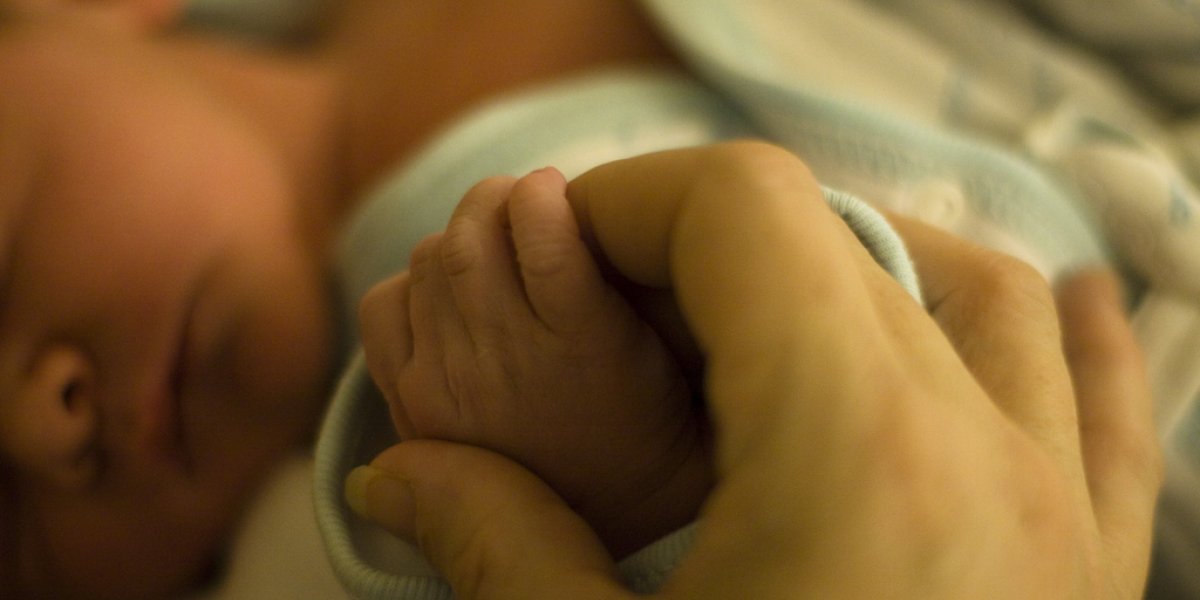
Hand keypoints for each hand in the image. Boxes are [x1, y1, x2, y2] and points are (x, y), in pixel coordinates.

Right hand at [347, 143, 1160, 598]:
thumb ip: (495, 547)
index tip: (556, 256)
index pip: (746, 211)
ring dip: (866, 265)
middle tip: (617, 316)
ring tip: (765, 313)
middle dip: (704, 246)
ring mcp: (1060, 514)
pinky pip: (1107, 405)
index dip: (627, 203)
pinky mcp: (1091, 575)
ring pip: (985, 295)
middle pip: (846, 240)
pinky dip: (1059, 336)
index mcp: (849, 452)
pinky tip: (1047, 309)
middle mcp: (983, 454)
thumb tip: (400, 472)